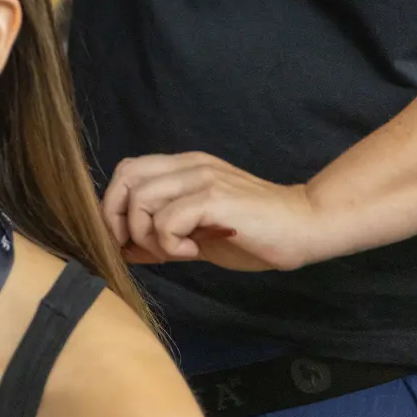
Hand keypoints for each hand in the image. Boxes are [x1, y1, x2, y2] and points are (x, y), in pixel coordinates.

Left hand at [102, 152, 326, 272]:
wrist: (303, 226)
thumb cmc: (254, 233)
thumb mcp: (199, 235)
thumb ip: (163, 236)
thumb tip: (125, 250)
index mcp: (184, 167)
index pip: (128, 170)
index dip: (114, 205)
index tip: (123, 241)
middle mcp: (189, 165)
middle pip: (126, 178)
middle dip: (118, 218)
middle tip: (138, 248)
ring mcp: (202, 178)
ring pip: (141, 200)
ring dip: (148, 235)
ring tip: (176, 251)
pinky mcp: (214, 198)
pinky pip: (167, 221)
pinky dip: (169, 244)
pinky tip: (192, 252)